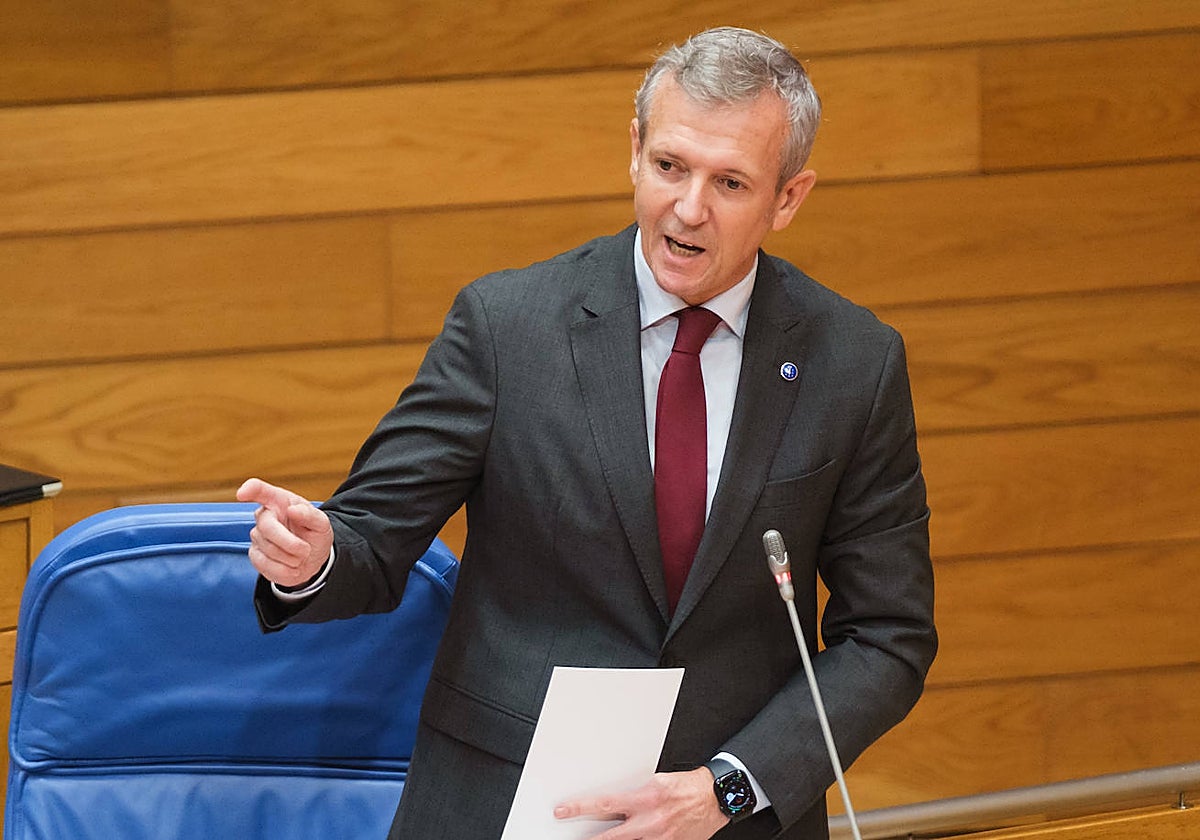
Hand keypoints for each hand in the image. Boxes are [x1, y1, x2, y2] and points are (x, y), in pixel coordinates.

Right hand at [237, 478, 333, 587]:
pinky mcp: (255, 556)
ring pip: (269, 550)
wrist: (311, 558)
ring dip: (292, 558)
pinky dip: (285, 571)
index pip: (260, 490)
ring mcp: (257, 536)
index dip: (250, 490)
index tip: (243, 494)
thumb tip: (294, 510)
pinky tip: (292, 566)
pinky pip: (267, 566)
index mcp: (279, 500)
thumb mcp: (321, 523)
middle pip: (267, 527)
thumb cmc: (313, 534)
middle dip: (290, 543)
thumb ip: (310, 515)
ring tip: (300, 556)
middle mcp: (264, 516)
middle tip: (306, 550)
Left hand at [553, 768, 726, 839]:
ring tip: (600, 838)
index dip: (579, 808)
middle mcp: (650, 822)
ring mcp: (660, 839)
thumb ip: (634, 794)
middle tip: (570, 838)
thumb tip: (614, 804)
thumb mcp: (656, 782)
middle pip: (610, 837)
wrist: (716, 798)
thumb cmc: (686, 787)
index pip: (604, 804)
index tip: (562, 812)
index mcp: (645, 799)